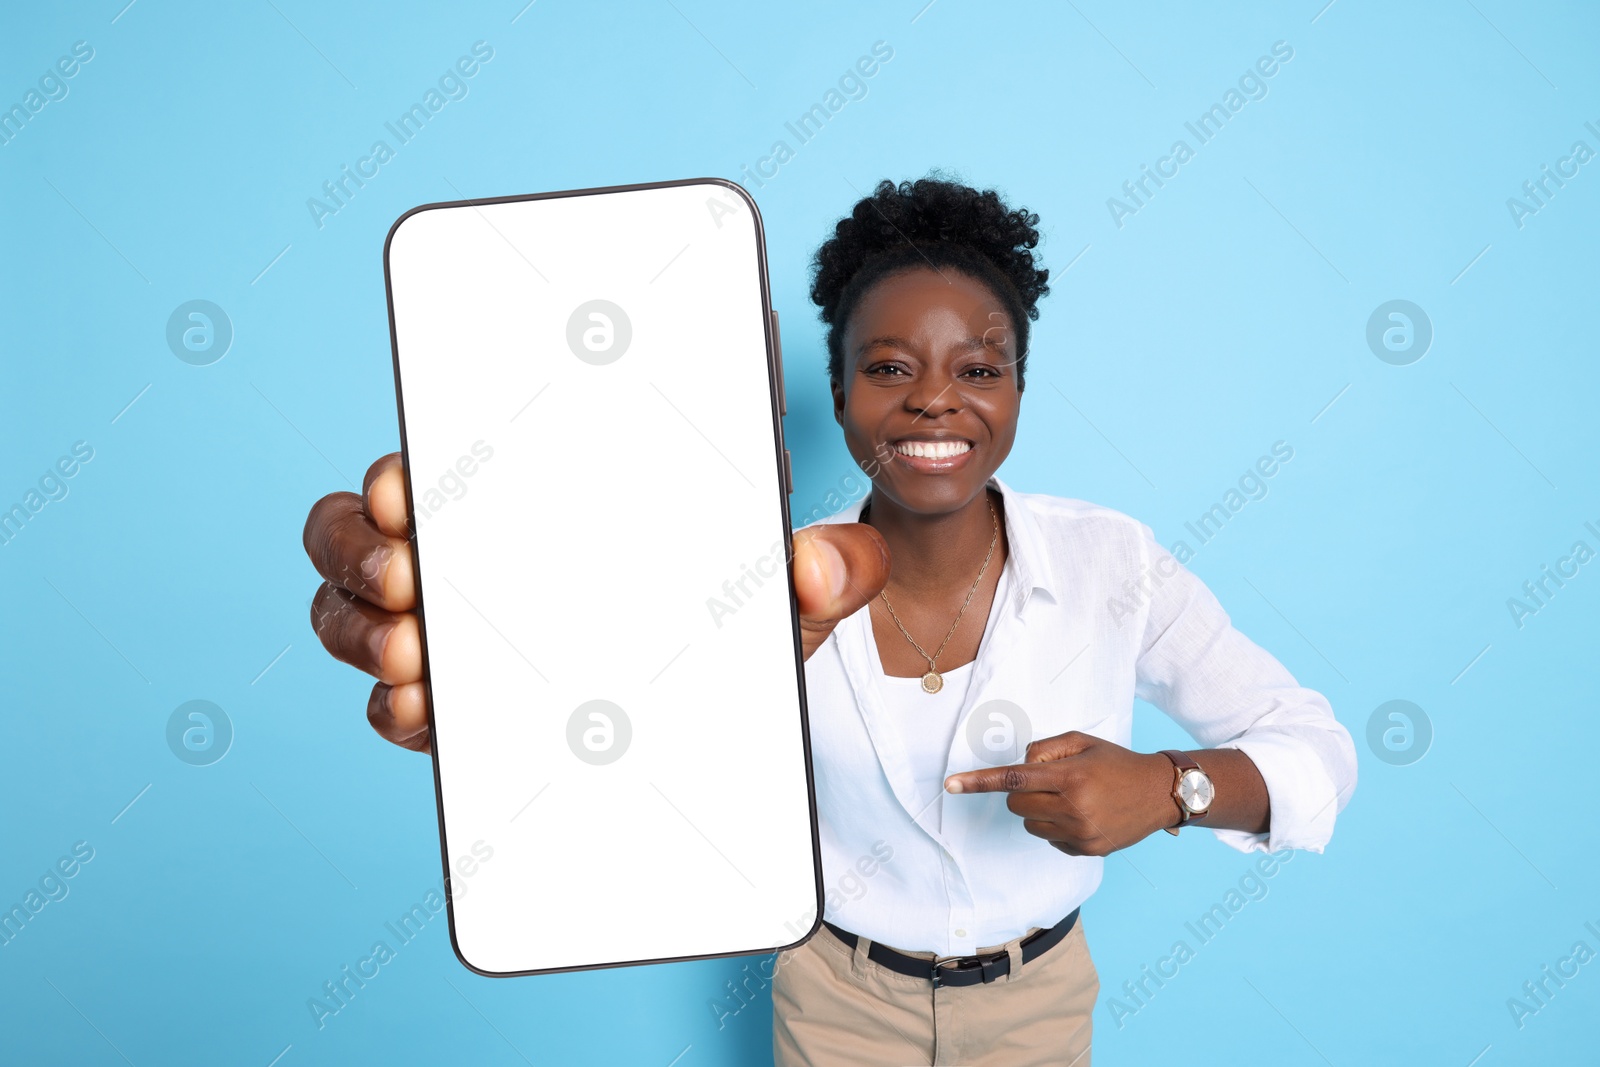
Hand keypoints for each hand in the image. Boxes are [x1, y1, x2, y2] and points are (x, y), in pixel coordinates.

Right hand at [304, 454, 890, 753]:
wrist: (721, 716)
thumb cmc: (736, 619)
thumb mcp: (784, 593)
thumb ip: (822, 569)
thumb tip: (822, 562)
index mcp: (545, 498)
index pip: (445, 461)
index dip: (402, 472)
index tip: (403, 488)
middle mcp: (479, 554)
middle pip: (368, 530)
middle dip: (362, 549)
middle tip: (409, 579)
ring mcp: (454, 630)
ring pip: (353, 609)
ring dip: (359, 628)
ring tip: (412, 655)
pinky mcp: (452, 706)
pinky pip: (390, 699)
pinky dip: (392, 706)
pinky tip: (420, 712)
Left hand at [943, 731, 1175, 855]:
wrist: (1159, 793)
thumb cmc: (1116, 762)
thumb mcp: (1082, 742)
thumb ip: (1046, 749)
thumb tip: (1020, 765)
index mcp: (1070, 777)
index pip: (1014, 780)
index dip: (979, 782)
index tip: (950, 785)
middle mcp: (1073, 808)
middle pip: (1015, 805)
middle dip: (1021, 793)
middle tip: (1048, 782)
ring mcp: (1080, 833)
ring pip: (1030, 824)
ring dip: (1038, 811)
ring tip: (1071, 798)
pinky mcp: (1086, 851)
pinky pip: (1049, 840)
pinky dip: (1056, 827)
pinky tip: (1082, 816)